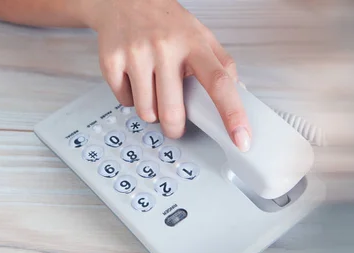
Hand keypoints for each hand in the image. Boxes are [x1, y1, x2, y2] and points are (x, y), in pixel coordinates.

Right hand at [84, 0, 250, 150]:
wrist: (124, 0)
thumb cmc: (167, 23)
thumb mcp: (201, 36)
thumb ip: (223, 64)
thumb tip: (239, 94)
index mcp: (195, 44)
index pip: (220, 84)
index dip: (232, 115)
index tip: (241, 139)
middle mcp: (166, 48)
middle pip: (173, 111)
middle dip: (176, 128)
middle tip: (176, 124)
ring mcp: (137, 54)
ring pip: (147, 112)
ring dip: (152, 112)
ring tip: (153, 89)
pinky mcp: (112, 60)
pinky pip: (125, 101)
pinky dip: (131, 98)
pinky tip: (135, 79)